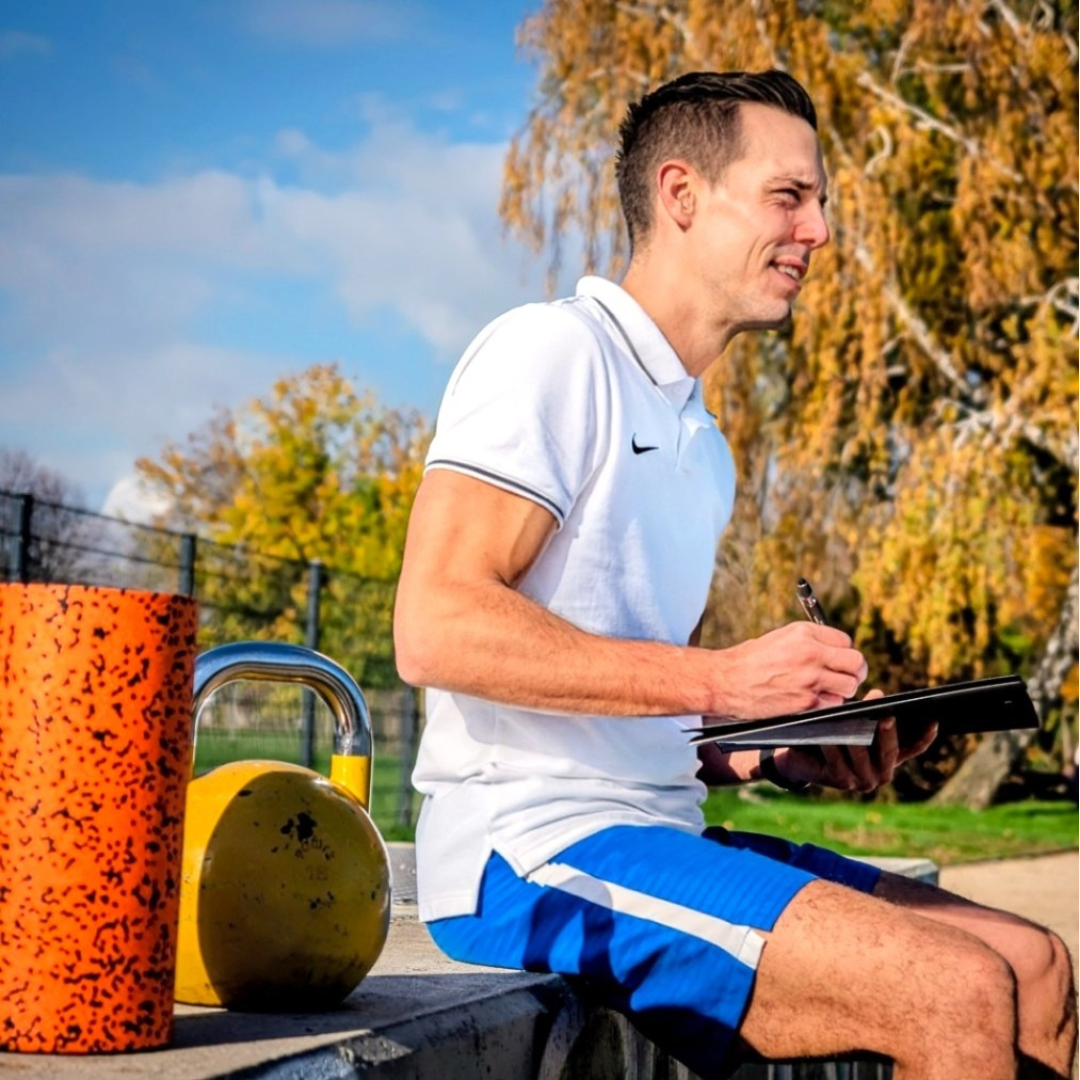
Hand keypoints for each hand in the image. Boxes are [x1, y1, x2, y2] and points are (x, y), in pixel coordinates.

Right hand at [714, 621, 867, 719]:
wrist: (726, 681)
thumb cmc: (749, 660)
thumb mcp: (780, 638)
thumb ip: (809, 642)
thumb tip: (834, 653)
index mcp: (804, 633)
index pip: (846, 641)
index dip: (842, 653)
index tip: (836, 661)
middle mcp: (811, 652)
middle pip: (856, 662)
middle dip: (854, 671)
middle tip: (846, 676)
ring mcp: (810, 678)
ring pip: (850, 685)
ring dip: (843, 689)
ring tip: (827, 690)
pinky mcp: (806, 701)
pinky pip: (834, 703)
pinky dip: (828, 704)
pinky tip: (813, 700)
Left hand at [774, 689, 938, 792]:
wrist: (801, 756)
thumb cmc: (833, 734)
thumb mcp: (855, 723)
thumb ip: (869, 714)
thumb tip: (878, 695)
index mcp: (890, 759)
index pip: (913, 747)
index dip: (925, 736)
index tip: (934, 720)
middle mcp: (881, 774)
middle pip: (888, 751)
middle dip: (888, 731)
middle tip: (887, 713)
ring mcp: (862, 780)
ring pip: (862, 755)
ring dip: (857, 736)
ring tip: (852, 717)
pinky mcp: (840, 781)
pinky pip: (838, 762)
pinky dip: (833, 748)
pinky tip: (826, 737)